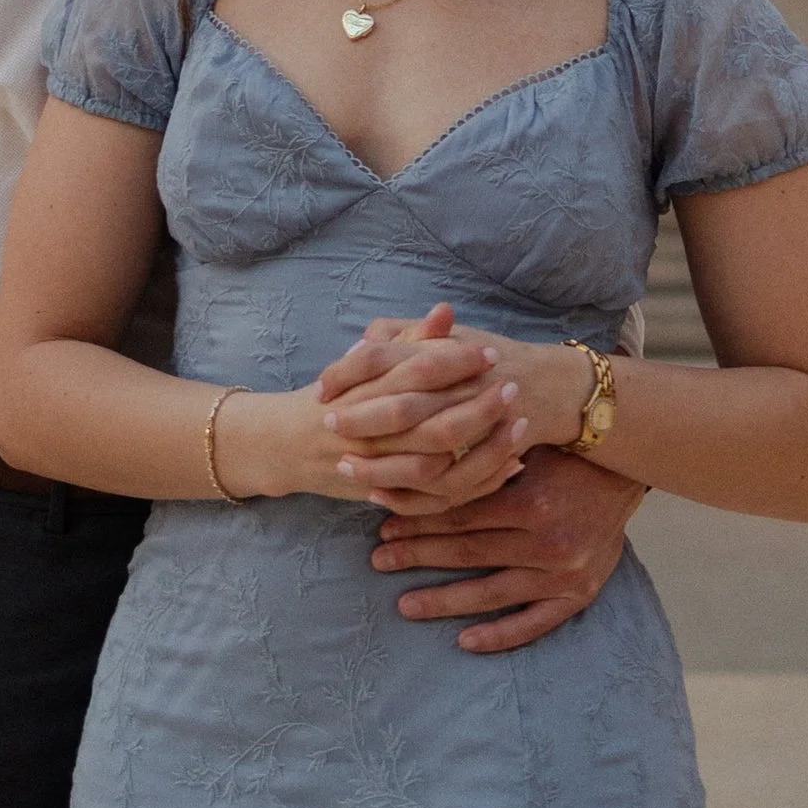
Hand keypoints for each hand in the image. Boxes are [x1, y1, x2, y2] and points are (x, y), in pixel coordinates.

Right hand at [214, 308, 532, 505]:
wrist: (286, 446)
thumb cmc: (333, 397)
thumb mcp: (363, 364)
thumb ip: (408, 340)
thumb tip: (445, 310)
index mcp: (364, 392)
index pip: (414, 373)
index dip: (455, 362)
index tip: (490, 351)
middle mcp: (371, 434)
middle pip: (432, 425)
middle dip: (478, 408)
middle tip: (513, 387)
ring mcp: (380, 470)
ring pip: (439, 467)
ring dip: (484, 449)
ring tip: (521, 427)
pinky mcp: (390, 495)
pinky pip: (439, 497)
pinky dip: (477, 483)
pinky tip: (510, 463)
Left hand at [371, 446, 643, 653]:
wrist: (625, 473)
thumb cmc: (565, 451)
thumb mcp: (526, 441)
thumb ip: (479, 453)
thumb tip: (414, 457)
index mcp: (531, 501)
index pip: (460, 516)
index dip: (418, 518)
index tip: (383, 521)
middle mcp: (548, 542)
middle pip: (468, 553)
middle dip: (417, 555)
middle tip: (379, 559)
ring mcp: (564, 574)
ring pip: (491, 593)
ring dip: (444, 600)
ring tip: (405, 604)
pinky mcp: (579, 595)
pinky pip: (533, 624)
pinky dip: (499, 635)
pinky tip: (464, 641)